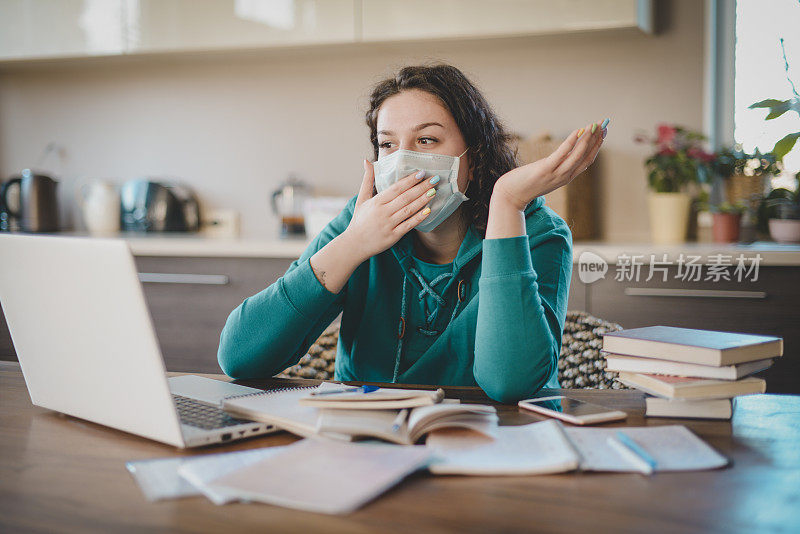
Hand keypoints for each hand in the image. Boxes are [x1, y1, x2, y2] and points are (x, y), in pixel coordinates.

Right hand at [342, 160, 438, 261]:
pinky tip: (428, 210)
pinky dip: (418, 217)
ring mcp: (389, 224)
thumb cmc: (359, 220)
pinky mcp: (393, 236)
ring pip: (408, 210)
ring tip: (434, 191)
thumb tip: (367, 161)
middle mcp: (383, 212)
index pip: (396, 188)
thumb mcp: (361, 198)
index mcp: (376, 202)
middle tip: (434, 179)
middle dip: (421, 187)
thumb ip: (367, 179)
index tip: (422, 173)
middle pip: (405, 197)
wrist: (354, 244)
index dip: (410, 180)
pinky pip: (408, 225)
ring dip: (423, 200)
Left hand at [492, 121, 606, 210]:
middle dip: (597, 139)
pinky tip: (577, 131)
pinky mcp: (545, 170)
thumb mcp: (545, 175)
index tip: (603, 132)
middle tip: (604, 124)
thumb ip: (556, 166)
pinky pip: (562, 154)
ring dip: (588, 139)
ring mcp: (556, 174)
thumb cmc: (525, 184)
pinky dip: (571, 142)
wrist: (510, 196)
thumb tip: (564, 152)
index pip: (587, 161)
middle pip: (586, 156)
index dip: (597, 146)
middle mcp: (564, 177)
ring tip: (594, 125)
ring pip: (577, 155)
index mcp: (566, 178)